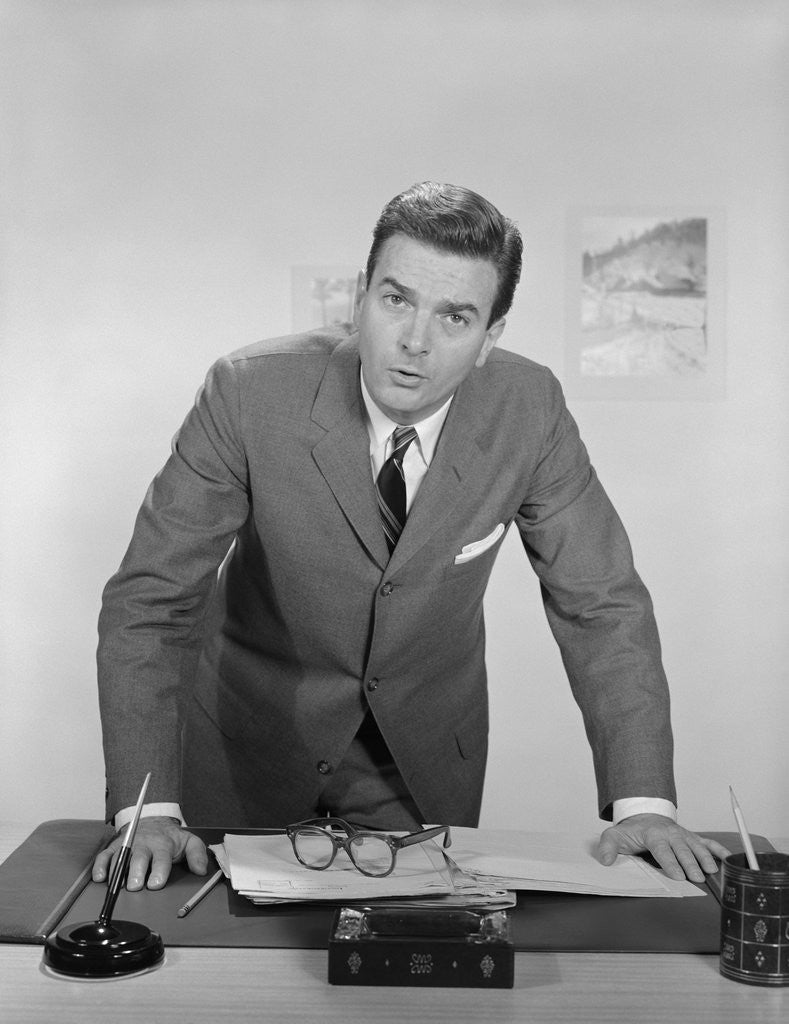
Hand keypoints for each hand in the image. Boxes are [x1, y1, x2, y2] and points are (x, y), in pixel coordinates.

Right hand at [92, 815, 208, 890]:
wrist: (153, 823)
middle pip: (139, 858)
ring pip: (120, 858)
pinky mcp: (114, 847)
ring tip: (117, 887)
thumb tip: (201, 870)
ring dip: (117, 872)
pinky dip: (100, 866)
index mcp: (163, 844)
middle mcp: (144, 844)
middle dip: (136, 872)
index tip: (156, 884)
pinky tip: (100, 878)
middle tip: (135, 886)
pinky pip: (104, 856)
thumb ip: (197, 855)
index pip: (162, 858)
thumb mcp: (189, 842)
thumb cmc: (170, 838)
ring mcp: (128, 845)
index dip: (159, 871)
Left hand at [597, 813, 730, 882]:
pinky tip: (729, 858)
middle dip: (689, 862)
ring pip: (696, 845)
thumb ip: (608, 847)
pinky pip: (707, 842)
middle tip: (696, 877)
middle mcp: (670, 833)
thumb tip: (605, 861)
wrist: (644, 816)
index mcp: (652, 834)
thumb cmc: (631, 831)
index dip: (670, 862)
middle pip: (681, 848)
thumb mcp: (614, 836)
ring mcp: (683, 834)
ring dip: (705, 857)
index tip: (677, 875)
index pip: (662, 849)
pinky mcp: (692, 837)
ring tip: (712, 870)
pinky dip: (719, 849)